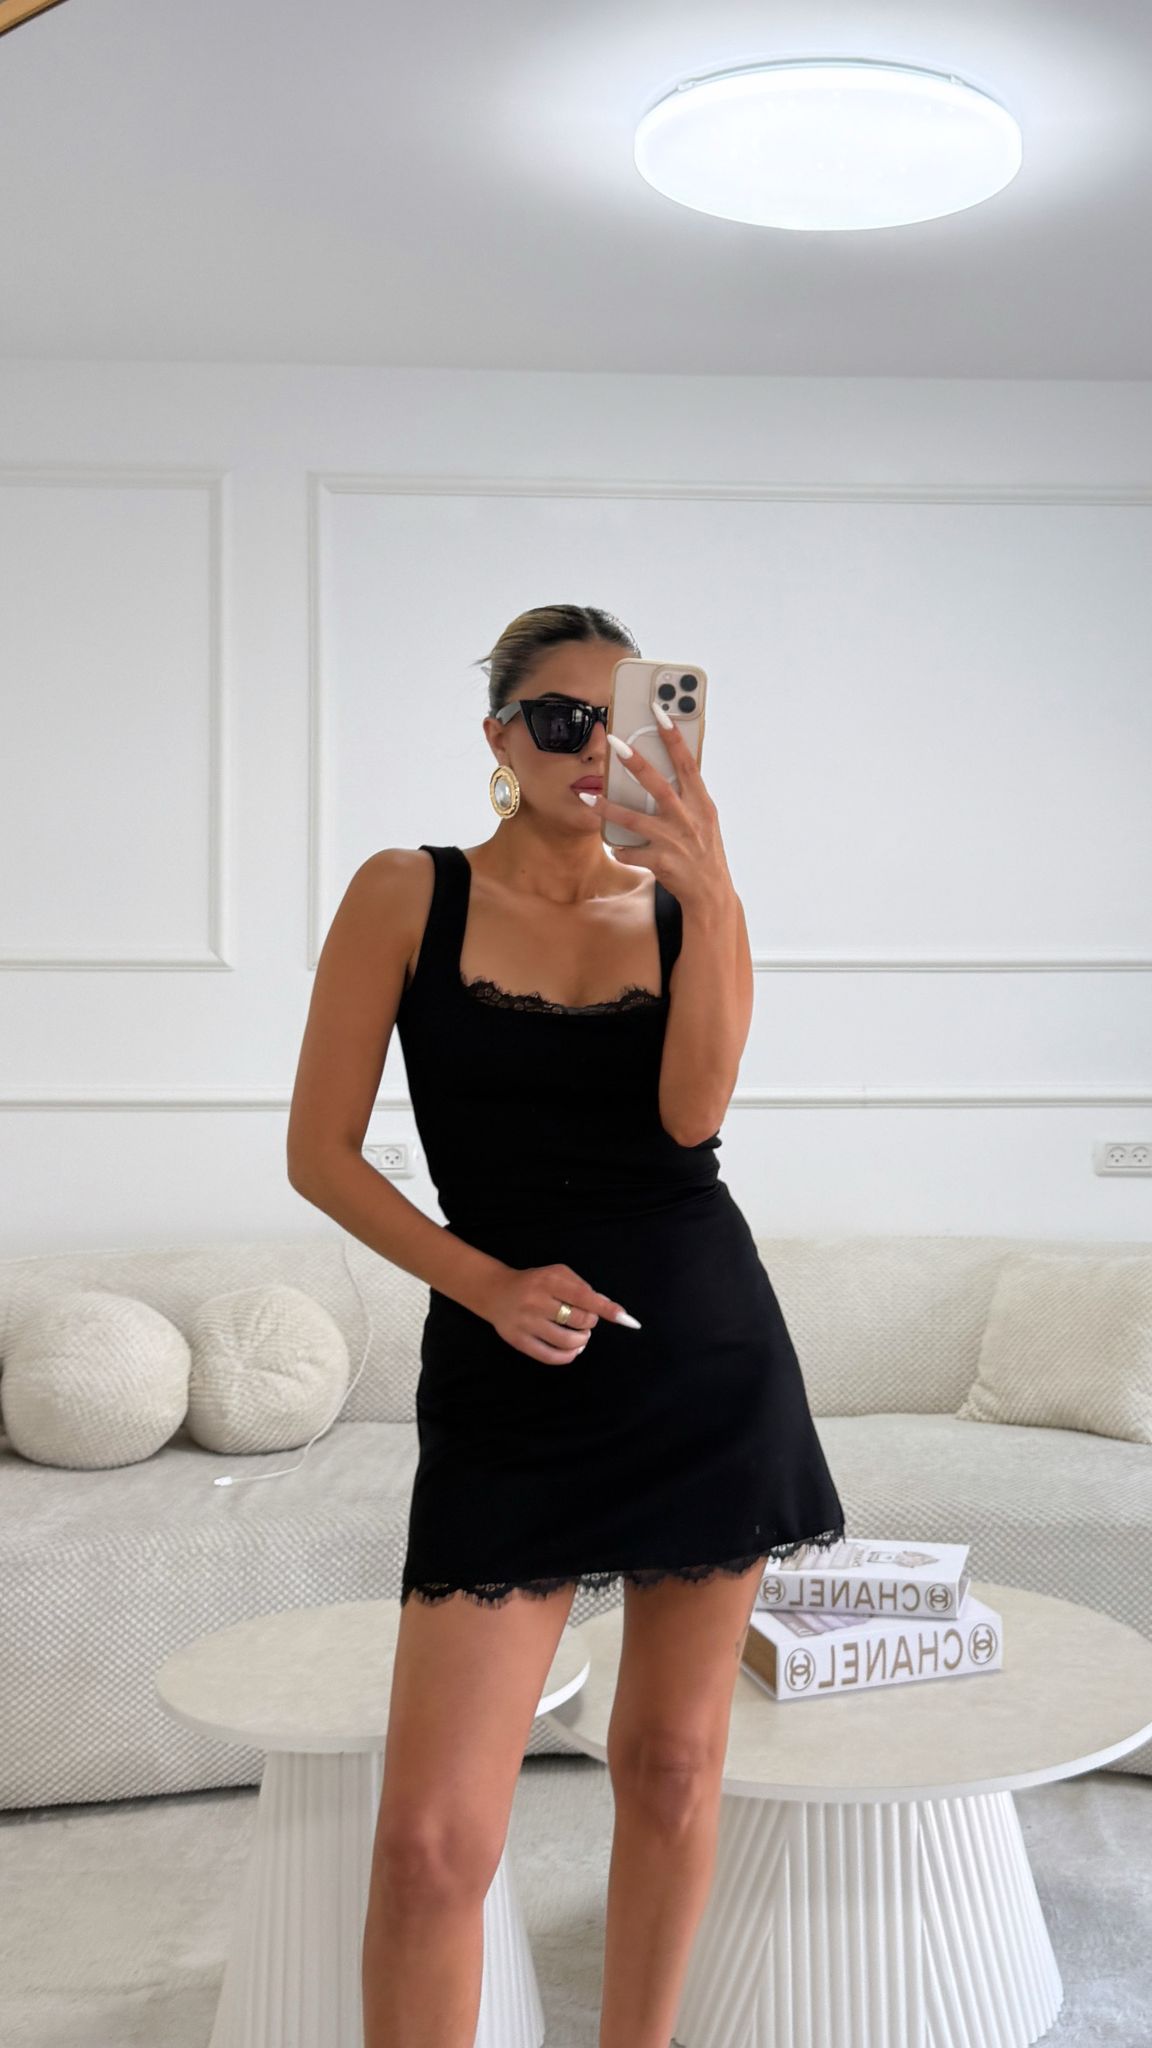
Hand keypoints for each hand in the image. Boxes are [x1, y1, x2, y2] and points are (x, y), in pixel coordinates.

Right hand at [482, 1263, 638, 1365]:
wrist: (496, 1292)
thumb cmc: (535, 1282)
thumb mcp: (557, 1274)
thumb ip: (582, 1288)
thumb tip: (608, 1309)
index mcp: (549, 1280)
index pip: (584, 1296)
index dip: (607, 1308)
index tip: (627, 1319)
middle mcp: (536, 1300)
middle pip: (580, 1320)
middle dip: (590, 1322)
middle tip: (584, 1319)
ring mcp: (526, 1322)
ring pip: (567, 1341)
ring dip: (582, 1341)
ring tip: (581, 1336)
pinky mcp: (519, 1340)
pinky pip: (550, 1356)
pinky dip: (568, 1356)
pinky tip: (573, 1350)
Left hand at [582, 707, 730, 912]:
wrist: (710, 894)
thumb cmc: (704, 851)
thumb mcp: (704, 819)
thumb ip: (687, 796)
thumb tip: (667, 769)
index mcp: (701, 803)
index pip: (688, 762)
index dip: (673, 736)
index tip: (659, 710)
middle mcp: (688, 818)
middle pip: (657, 785)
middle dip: (635, 762)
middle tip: (614, 742)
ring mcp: (674, 841)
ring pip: (634, 819)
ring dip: (608, 807)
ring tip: (589, 797)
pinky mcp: (661, 862)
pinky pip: (630, 851)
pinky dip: (620, 848)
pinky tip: (615, 846)